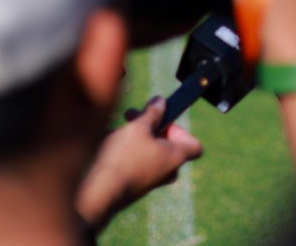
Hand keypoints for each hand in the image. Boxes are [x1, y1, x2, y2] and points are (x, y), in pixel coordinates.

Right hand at [75, 96, 203, 231]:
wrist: (100, 194)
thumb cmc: (123, 158)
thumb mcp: (138, 128)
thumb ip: (152, 113)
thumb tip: (161, 102)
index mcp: (176, 157)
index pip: (195, 145)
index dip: (182, 129)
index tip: (164, 120)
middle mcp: (168, 171)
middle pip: (168, 144)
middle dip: (151, 126)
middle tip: (133, 115)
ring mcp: (152, 181)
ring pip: (150, 152)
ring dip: (137, 136)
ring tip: (117, 127)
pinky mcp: (135, 186)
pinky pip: (138, 164)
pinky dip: (129, 152)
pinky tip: (110, 143)